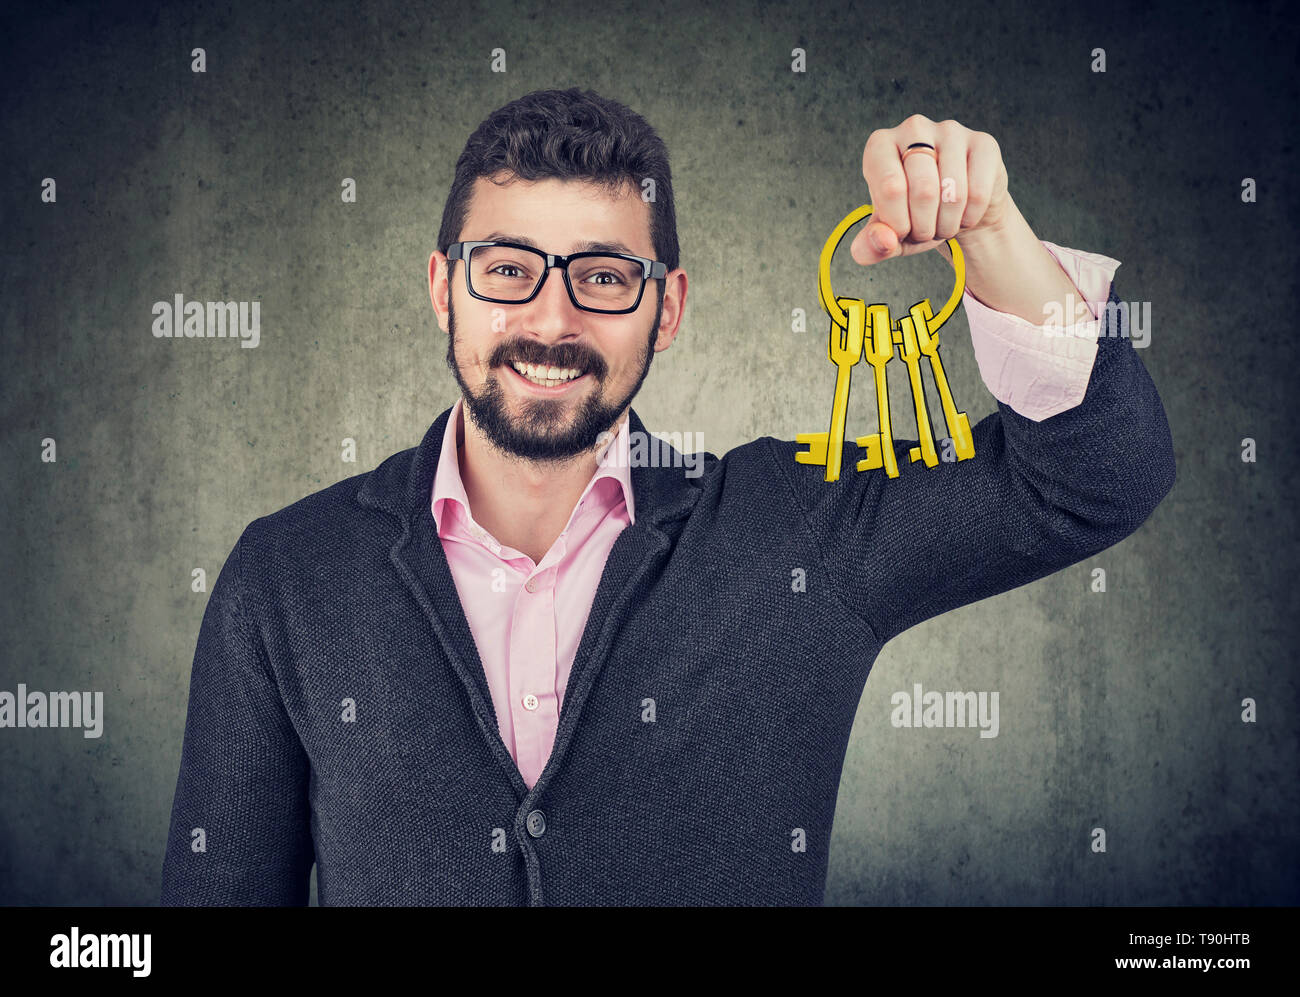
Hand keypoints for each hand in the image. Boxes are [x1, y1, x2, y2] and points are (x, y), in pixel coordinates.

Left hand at [850, 114, 1009, 265]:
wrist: (957, 211)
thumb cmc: (915, 218)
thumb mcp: (889, 236)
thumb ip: (872, 245)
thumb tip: (884, 241)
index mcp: (880, 146)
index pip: (891, 189)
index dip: (899, 224)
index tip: (902, 231)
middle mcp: (914, 128)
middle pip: (924, 190)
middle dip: (924, 227)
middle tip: (925, 232)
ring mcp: (950, 131)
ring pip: (953, 193)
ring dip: (947, 225)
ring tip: (943, 224)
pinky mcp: (983, 143)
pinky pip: (978, 193)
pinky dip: (970, 218)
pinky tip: (964, 215)